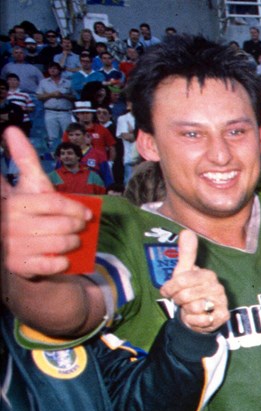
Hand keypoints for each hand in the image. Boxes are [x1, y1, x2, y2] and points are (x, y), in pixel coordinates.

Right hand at [1, 127, 90, 278]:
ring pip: (61, 244)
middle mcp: (11, 225)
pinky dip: (62, 262)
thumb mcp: (27, 184)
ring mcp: (14, 247)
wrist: (11, 242)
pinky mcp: (20, 266)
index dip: (75, 208)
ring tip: (71, 240)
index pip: (54, 203)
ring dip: (73, 243)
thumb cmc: (26, 209)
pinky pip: (53, 265)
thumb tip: (11, 130)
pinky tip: (61, 257)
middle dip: (76, 227)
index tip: (85, 213)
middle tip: (78, 227)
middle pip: (62, 225)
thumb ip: (23, 159)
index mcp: (14, 203)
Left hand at [158, 231, 228, 333]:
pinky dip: (194, 320)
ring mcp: (222, 302)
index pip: (182, 280)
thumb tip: (186, 231)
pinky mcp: (223, 316)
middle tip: (181, 299)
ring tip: (190, 307)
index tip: (169, 290)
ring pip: (194, 307)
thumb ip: (186, 252)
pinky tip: (197, 316)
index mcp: (208, 275)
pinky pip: (201, 320)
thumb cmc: (190, 291)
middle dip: (178, 300)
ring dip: (187, 310)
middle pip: (185, 295)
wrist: (199, 314)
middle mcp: (217, 287)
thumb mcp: (184, 272)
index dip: (171, 287)